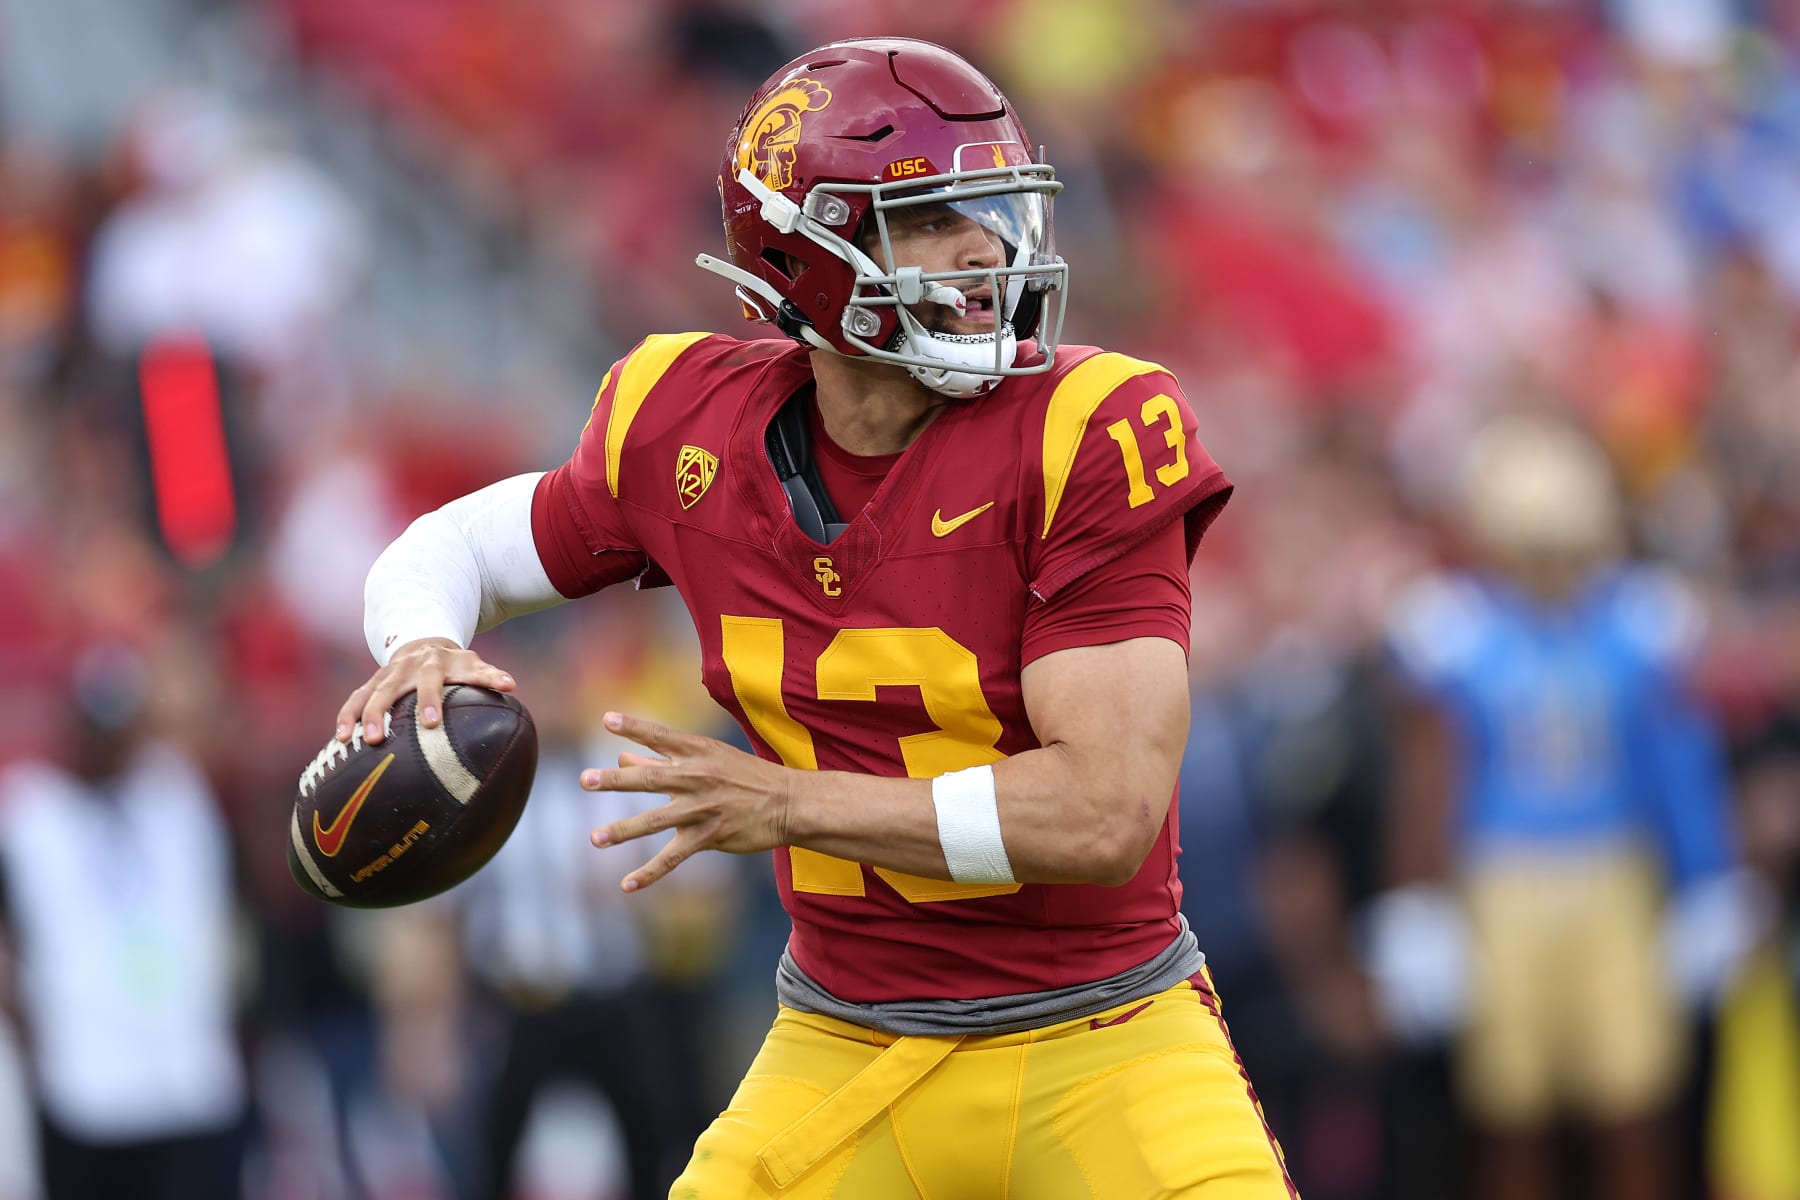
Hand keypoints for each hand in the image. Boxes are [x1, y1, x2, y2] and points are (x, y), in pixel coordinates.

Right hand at [334, 637, 515, 744]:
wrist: (424, 643)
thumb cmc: (455, 664)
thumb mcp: (473, 664)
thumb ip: (490, 676)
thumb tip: (511, 685)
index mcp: (437, 663)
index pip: (434, 679)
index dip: (430, 699)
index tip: (431, 723)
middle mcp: (409, 667)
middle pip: (396, 687)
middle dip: (382, 711)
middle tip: (382, 737)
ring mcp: (388, 675)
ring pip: (370, 693)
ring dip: (363, 716)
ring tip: (357, 740)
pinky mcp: (372, 683)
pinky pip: (355, 699)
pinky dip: (346, 716)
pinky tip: (341, 739)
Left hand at [584, 712, 791, 891]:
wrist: (788, 802)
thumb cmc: (745, 776)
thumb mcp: (710, 758)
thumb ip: (664, 759)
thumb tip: (622, 756)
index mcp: (698, 752)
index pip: (661, 736)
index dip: (634, 727)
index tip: (606, 720)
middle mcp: (699, 777)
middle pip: (651, 777)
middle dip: (616, 780)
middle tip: (585, 779)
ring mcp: (703, 808)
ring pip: (657, 820)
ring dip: (624, 830)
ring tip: (595, 838)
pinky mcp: (710, 836)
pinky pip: (673, 857)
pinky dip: (650, 873)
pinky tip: (627, 884)